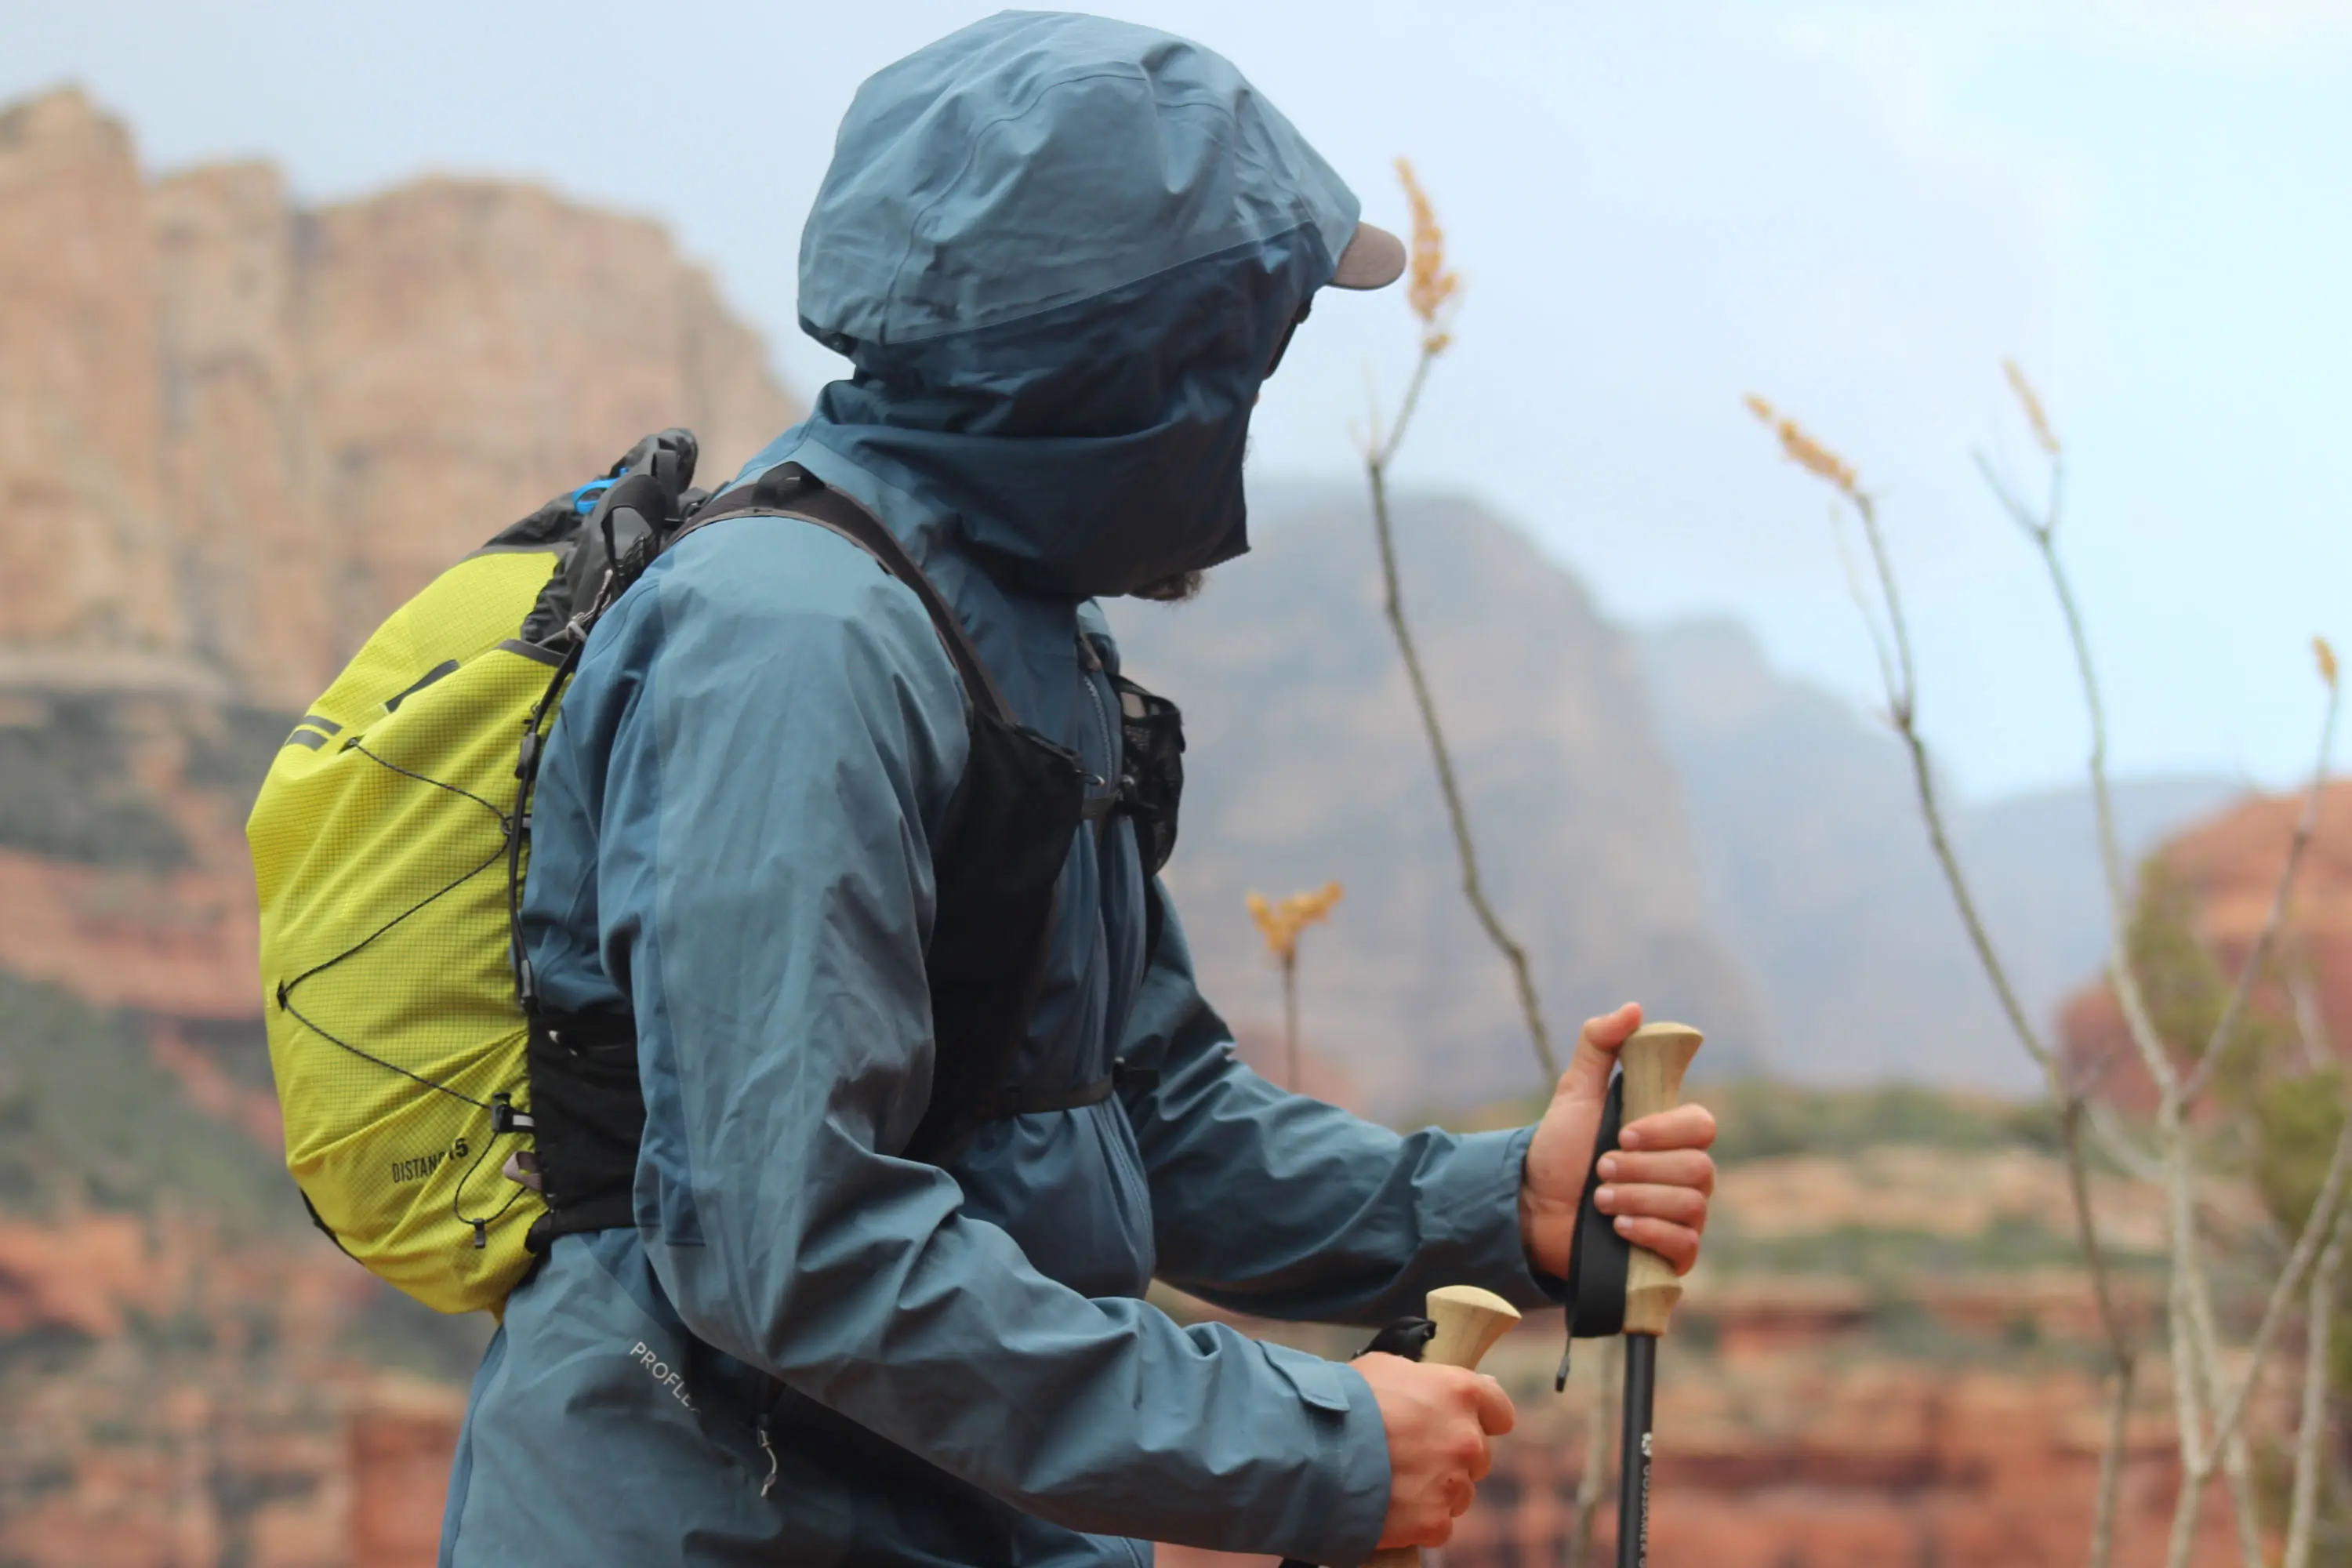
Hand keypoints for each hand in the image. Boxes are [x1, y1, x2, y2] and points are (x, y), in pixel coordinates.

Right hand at [1355, 1351, 1514, 1548]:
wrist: (1313, 1451)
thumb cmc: (1345, 1402)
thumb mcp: (1387, 1368)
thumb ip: (1425, 1381)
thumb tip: (1439, 1391)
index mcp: (1460, 1392)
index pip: (1500, 1411)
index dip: (1483, 1419)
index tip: (1465, 1424)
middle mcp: (1466, 1438)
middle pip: (1478, 1456)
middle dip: (1452, 1456)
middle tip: (1412, 1455)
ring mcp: (1453, 1483)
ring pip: (1459, 1492)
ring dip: (1435, 1489)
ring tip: (1394, 1481)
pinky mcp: (1435, 1521)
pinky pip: (1439, 1525)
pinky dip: (1419, 1521)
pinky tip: (1391, 1505)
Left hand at [1519, 1002, 1716, 1280]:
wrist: (1533, 1210)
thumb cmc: (1557, 1151)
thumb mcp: (1572, 1093)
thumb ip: (1598, 1046)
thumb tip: (1635, 1008)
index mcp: (1669, 1136)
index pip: (1702, 1125)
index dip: (1666, 1131)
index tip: (1621, 1133)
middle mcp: (1684, 1175)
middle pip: (1699, 1168)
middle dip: (1641, 1169)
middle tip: (1600, 1169)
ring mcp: (1682, 1216)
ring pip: (1691, 1205)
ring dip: (1638, 1198)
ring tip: (1599, 1200)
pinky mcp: (1672, 1254)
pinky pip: (1686, 1245)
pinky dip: (1650, 1232)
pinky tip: (1618, 1228)